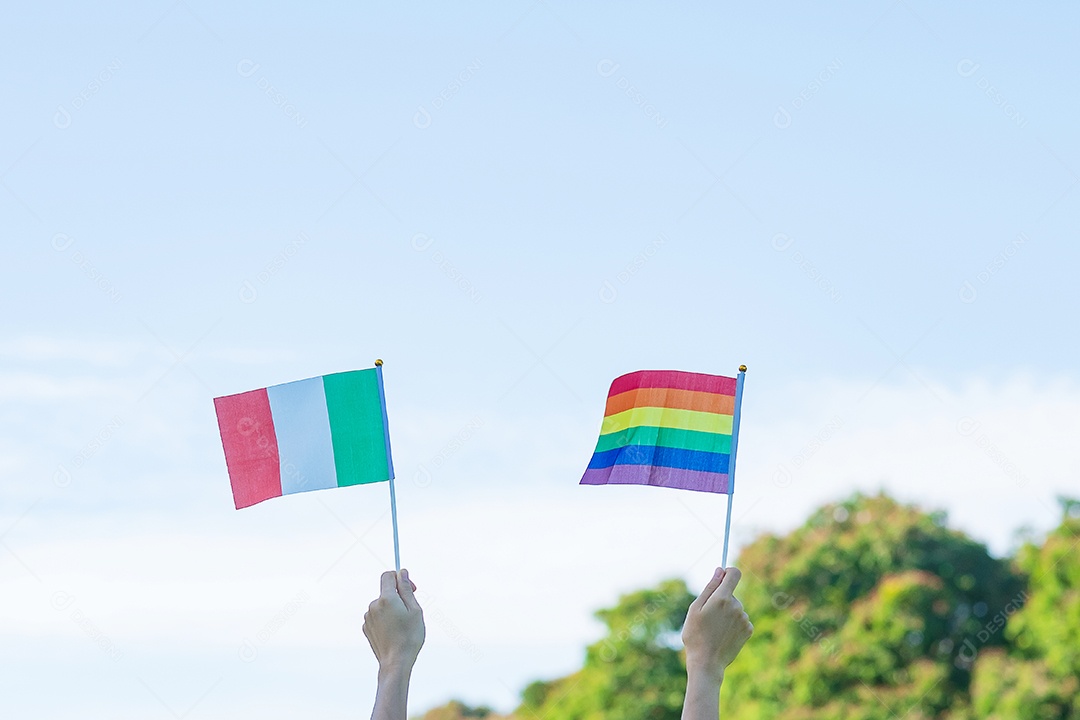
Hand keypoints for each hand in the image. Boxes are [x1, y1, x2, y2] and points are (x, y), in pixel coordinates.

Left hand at [363, 569, 424, 672]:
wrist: (396, 662)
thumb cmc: (409, 636)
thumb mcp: (414, 610)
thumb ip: (406, 589)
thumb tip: (402, 572)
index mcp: (386, 598)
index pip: (388, 576)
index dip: (400, 578)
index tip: (410, 588)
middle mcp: (373, 605)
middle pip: (386, 591)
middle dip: (398, 596)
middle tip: (410, 611)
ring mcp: (368, 617)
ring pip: (382, 605)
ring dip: (392, 609)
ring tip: (402, 626)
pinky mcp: (366, 628)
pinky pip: (377, 617)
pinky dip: (385, 619)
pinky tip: (394, 632)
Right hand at [682, 567, 752, 682]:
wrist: (707, 663)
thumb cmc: (696, 635)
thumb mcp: (695, 609)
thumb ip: (709, 587)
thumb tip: (720, 571)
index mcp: (722, 598)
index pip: (734, 573)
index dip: (728, 572)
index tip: (721, 577)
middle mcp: (737, 606)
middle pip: (731, 593)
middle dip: (721, 599)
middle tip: (708, 617)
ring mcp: (744, 619)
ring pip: (735, 608)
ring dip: (727, 613)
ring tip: (715, 629)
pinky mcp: (749, 630)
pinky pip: (740, 619)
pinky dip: (733, 624)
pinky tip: (723, 635)